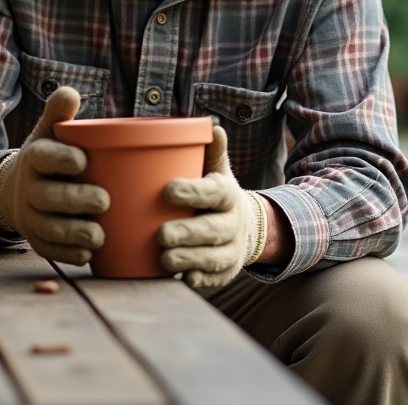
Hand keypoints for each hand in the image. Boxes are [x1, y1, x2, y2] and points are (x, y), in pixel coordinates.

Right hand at [0, 86, 109, 264]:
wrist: (17, 189)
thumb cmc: (48, 157)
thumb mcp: (49, 131)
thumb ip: (59, 112)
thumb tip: (69, 91)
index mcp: (35, 158)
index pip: (43, 157)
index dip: (61, 159)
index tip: (84, 160)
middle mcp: (29, 189)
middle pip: (48, 197)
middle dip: (75, 200)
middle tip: (104, 200)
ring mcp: (31, 217)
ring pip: (49, 228)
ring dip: (74, 233)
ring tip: (99, 235)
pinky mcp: (37, 240)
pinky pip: (50, 250)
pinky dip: (69, 253)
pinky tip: (90, 254)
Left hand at [157, 124, 264, 287]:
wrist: (245, 227)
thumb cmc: (216, 193)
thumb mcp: (216, 170)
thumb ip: (212, 151)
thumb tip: (213, 127)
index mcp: (228, 194)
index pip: (214, 192)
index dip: (193, 192)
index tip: (167, 190)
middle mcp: (233, 223)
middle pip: (213, 230)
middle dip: (188, 233)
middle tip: (161, 234)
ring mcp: (231, 250)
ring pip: (212, 258)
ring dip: (189, 259)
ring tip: (164, 258)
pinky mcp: (224, 272)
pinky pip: (212, 279)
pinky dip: (198, 279)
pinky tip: (183, 277)